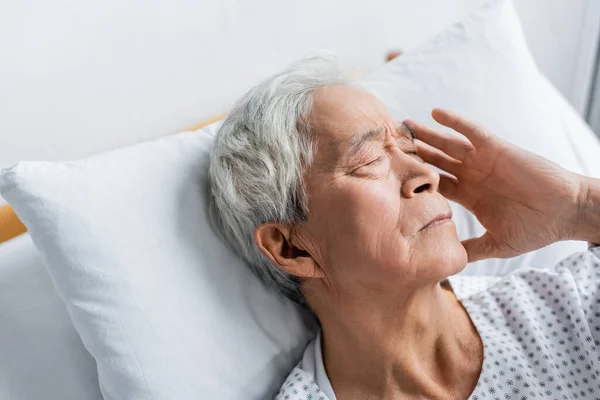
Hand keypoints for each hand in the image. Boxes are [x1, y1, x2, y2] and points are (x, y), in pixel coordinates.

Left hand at [405, 109, 582, 261]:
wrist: (565, 213)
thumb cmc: (535, 229)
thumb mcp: (496, 243)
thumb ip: (470, 248)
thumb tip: (445, 263)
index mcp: (468, 196)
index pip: (434, 185)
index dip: (413, 181)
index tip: (388, 177)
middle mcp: (471, 176)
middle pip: (434, 162)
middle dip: (413, 154)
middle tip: (387, 145)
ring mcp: (482, 161)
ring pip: (447, 144)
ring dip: (427, 134)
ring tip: (404, 124)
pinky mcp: (496, 149)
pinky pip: (471, 132)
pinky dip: (454, 121)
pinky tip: (435, 112)